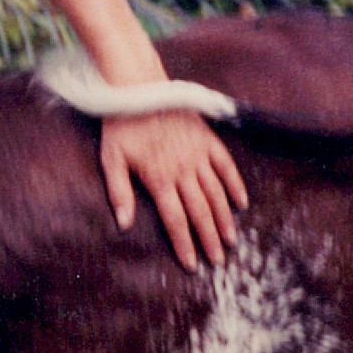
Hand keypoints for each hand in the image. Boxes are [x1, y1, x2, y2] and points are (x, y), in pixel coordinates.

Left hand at [99, 109, 248, 271]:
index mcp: (159, 178)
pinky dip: (235, 185)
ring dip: (224, 219)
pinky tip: (241, 203)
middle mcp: (183, 169)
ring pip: (216, 193)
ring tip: (230, 240)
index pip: (176, 219)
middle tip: (218, 262)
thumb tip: (124, 225)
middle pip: (200, 212)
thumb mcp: (111, 158)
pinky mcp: (208, 140)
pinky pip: (226, 167)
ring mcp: (198, 154)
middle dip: (209, 240)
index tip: (191, 265)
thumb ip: (119, 192)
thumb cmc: (121, 125)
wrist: (139, 87)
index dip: (184, 244)